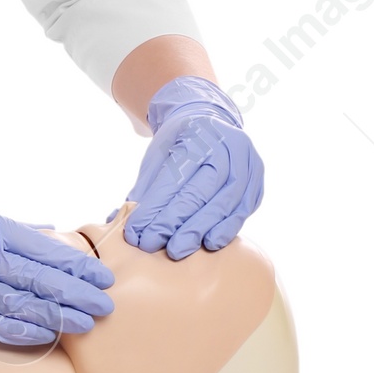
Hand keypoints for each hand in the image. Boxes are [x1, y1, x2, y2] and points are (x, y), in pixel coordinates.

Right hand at [0, 167, 113, 345]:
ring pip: (25, 306)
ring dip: (60, 316)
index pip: (46, 250)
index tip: (102, 276)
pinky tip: (47, 336)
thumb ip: (8, 229)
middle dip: (79, 294)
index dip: (77, 266)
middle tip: (108, 304)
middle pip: (43, 280)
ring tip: (87, 323)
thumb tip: (46, 235)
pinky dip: (24, 332)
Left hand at [123, 77, 262, 258]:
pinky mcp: (257, 182)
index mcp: (197, 136)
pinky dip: (226, 228)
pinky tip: (210, 243)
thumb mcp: (158, 155)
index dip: (153, 208)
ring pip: (222, 204)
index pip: (173, 178)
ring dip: (198, 231)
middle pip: (198, 192)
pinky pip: (242, 210)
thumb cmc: (180, 143)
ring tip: (176, 250)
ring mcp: (246, 164)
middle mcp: (226, 148)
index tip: (135, 232)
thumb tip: (117, 219)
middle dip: (173, 222)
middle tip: (151, 245)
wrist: (211, 122)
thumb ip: (144, 187)